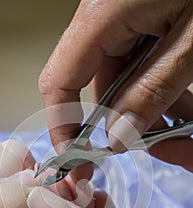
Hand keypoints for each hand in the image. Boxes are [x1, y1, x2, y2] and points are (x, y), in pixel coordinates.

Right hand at [39, 0, 192, 170]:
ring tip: (183, 128)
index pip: (60, 81)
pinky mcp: (137, 19)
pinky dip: (156, 88)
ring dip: (148, 108)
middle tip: (151, 147)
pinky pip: (136, 64)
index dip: (62, 125)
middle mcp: (101, 16)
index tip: (76, 160)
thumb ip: (151, 92)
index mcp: (102, 14)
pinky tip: (182, 102)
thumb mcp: (192, 42)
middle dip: (121, 123)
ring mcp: (119, 18)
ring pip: (120, 80)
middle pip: (94, 86)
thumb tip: (118, 136)